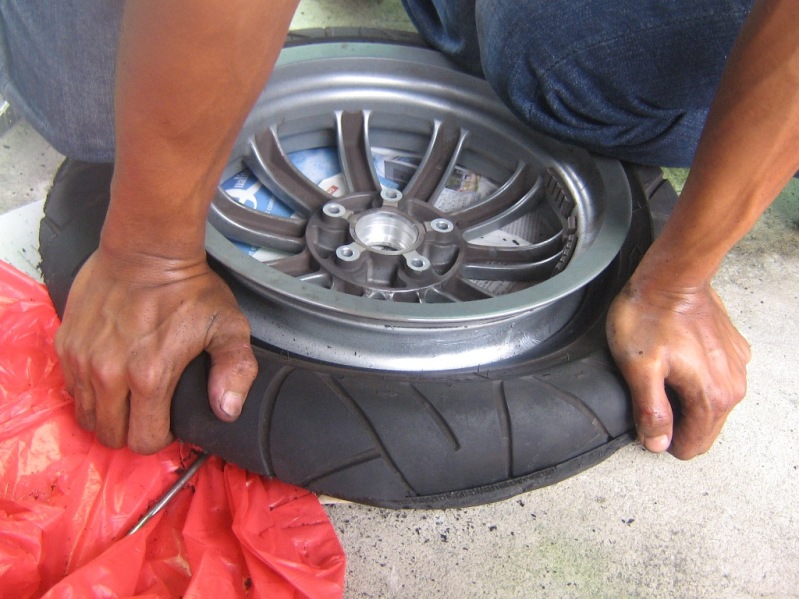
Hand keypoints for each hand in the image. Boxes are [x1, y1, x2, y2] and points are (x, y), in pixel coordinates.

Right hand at [54, 247, 257, 453]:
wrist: (148, 249)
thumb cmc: (190, 288)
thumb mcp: (229, 326)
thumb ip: (235, 370)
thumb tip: (226, 410)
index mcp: (150, 377)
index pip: (145, 440)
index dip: (159, 436)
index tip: (167, 420)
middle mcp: (109, 374)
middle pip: (110, 435)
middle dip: (131, 430)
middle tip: (147, 410)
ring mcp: (83, 359)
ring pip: (86, 415)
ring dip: (107, 413)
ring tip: (128, 394)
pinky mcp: (66, 344)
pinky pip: (71, 387)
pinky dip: (88, 389)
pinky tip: (109, 374)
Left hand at [606, 279, 750, 458]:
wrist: (671, 275)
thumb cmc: (650, 316)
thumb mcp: (638, 368)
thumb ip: (650, 410)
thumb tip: (658, 443)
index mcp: (712, 397)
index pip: (692, 445)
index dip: (664, 438)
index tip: (645, 416)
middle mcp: (733, 386)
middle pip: (704, 428)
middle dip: (677, 422)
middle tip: (650, 395)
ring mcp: (737, 367)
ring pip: (711, 406)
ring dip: (686, 401)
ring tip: (662, 375)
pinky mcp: (734, 350)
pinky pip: (716, 380)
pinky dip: (697, 379)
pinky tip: (678, 360)